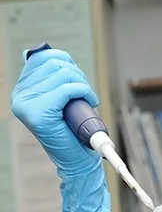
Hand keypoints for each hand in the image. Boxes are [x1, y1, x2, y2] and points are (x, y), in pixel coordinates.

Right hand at [11, 48, 100, 176]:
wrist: (78, 160)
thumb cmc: (74, 130)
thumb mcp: (61, 100)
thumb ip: (51, 80)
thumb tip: (46, 51)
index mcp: (23, 90)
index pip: (41, 58)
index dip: (66, 61)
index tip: (77, 77)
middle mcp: (20, 96)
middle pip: (54, 63)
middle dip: (78, 74)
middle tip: (86, 92)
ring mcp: (27, 105)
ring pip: (63, 75)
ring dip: (83, 84)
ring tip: (87, 99)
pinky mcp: (39, 114)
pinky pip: (67, 90)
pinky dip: (84, 92)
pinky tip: (90, 101)